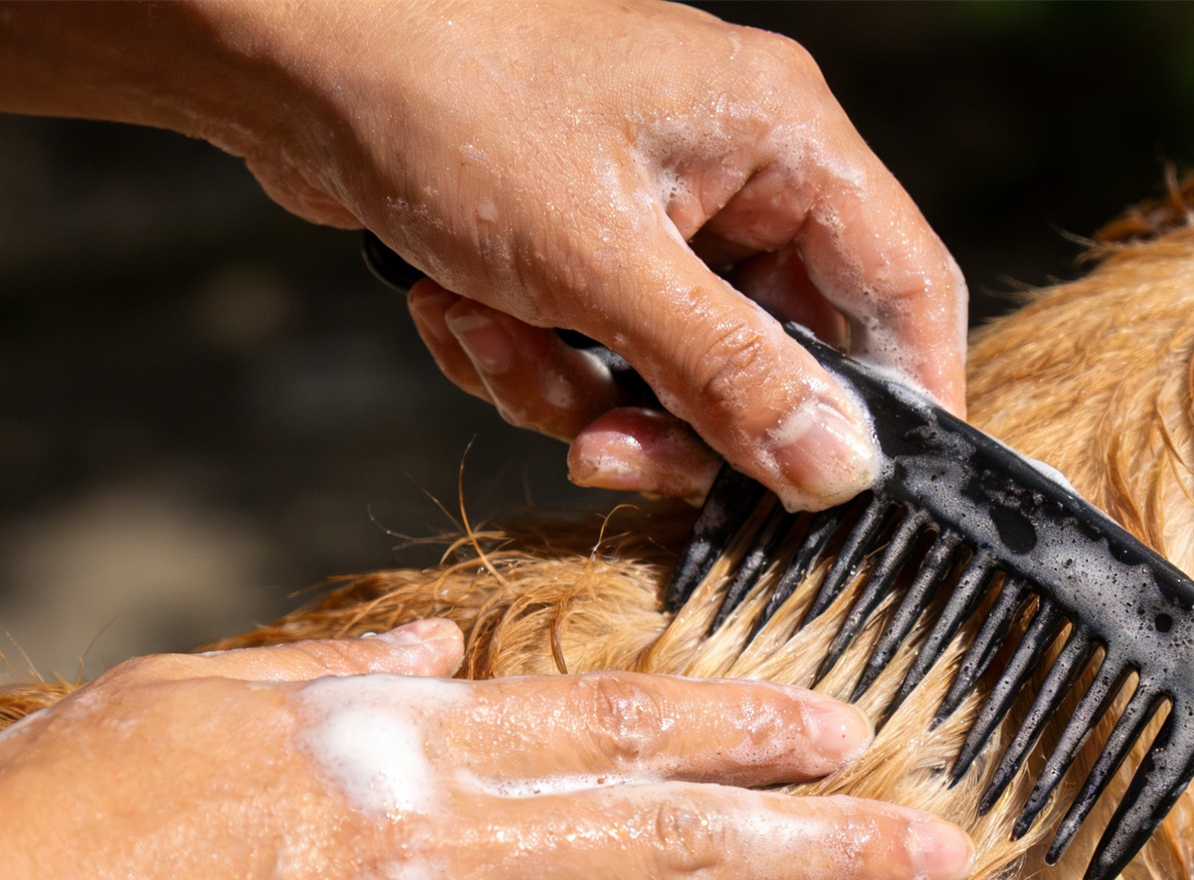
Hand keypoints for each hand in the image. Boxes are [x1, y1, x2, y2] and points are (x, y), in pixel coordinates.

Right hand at [0, 617, 970, 879]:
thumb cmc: (52, 821)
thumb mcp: (189, 697)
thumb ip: (330, 670)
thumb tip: (430, 644)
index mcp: (391, 747)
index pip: (607, 724)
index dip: (739, 724)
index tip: (842, 728)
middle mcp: (429, 859)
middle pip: (662, 848)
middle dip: (815, 850)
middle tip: (935, 850)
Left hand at [229, 1, 966, 509]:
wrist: (290, 61)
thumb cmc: (452, 109)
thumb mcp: (598, 263)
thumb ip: (727, 375)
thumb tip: (837, 469)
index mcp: (780, 138)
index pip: (902, 290)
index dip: (900, 407)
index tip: (865, 504)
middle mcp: (730, 171)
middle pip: (771, 355)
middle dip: (673, 417)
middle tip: (603, 453)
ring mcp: (649, 208)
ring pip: (665, 372)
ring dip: (569, 388)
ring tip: (486, 332)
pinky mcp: (572, 243)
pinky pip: (586, 353)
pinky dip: (518, 356)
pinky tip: (449, 306)